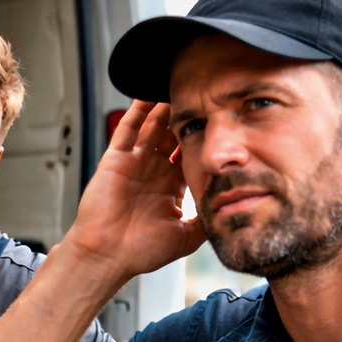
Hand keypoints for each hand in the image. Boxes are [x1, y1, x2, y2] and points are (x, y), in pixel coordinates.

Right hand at [66, 101, 205, 282]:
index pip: (190, 154)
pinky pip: (128, 128)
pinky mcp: (115, 159)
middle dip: (187, 118)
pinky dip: (138, 110)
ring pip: (152, 127)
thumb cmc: (140, 251)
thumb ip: (207, 220)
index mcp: (169, 188)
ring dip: (166, 107)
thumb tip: (233, 211)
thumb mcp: (186, 237)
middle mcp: (152, 172)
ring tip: (181, 85)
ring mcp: (133, 164)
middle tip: (205, 96)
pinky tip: (149, 92)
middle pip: (173, 136)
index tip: (222, 122)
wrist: (107, 256)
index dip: (204, 139)